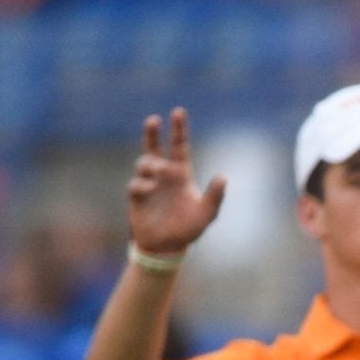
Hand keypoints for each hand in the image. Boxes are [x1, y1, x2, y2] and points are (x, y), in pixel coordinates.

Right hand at [127, 108, 226, 256]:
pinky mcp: (137, 196)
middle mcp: (163, 174)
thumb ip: (215, 196)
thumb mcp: (207, 214)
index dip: (179, 129)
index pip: (179, 146)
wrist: (167, 247)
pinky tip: (150, 188)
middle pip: (155, 147)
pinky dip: (142, 183)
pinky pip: (136, 184)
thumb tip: (223, 177)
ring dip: (151, 163)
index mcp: (181, 173)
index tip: (178, 112)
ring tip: (159, 169)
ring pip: (144, 162)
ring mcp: (148, 183)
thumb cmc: (188, 229)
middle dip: (152, 132)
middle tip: (154, 119)